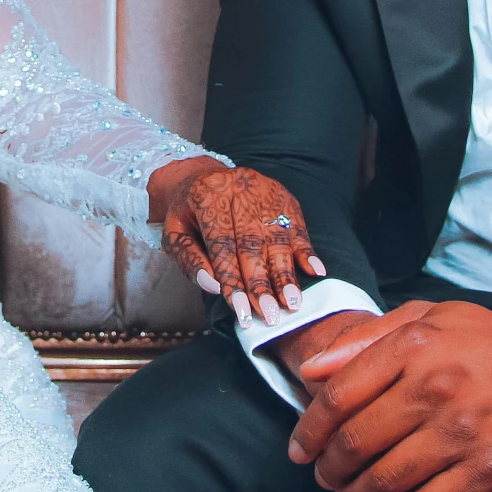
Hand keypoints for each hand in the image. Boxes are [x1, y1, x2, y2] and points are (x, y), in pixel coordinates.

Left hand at [148, 158, 324, 324]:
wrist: (206, 178)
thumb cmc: (189, 214)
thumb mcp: (175, 233)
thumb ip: (189, 260)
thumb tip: (213, 286)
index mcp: (206, 195)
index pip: (222, 244)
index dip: (232, 280)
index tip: (241, 311)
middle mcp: (238, 189)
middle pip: (252, 243)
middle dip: (261, 283)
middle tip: (269, 314)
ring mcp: (265, 191)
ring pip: (277, 237)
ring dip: (286, 274)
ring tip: (292, 303)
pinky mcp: (285, 198)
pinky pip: (298, 226)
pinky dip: (307, 251)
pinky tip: (315, 272)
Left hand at [288, 301, 491, 491]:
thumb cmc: (489, 342)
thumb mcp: (428, 318)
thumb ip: (367, 339)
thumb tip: (313, 369)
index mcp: (413, 346)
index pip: (338, 395)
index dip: (308, 428)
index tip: (299, 449)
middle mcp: (434, 387)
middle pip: (355, 441)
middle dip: (328, 469)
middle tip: (322, 478)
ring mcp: (462, 432)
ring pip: (385, 479)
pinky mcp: (488, 470)